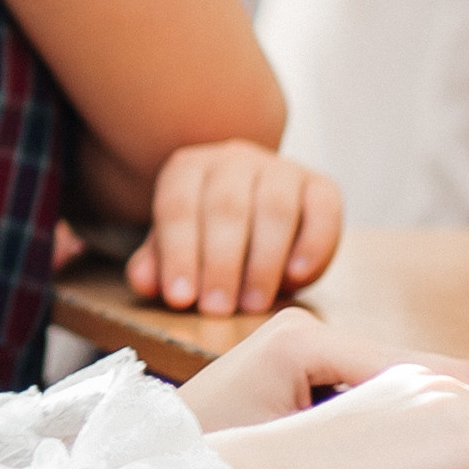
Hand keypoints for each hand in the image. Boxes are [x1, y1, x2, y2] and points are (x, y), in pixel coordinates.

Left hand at [125, 142, 341, 315]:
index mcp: (190, 168)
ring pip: (275, 208)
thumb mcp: (175, 248)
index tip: (180, 298)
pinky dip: (313, 245)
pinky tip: (297, 277)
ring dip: (264, 261)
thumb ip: (157, 264)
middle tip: (218, 309)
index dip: (178, 254)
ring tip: (252, 304)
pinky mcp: (320, 186)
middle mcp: (234, 159)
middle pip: (227, 206)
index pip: (178, 206)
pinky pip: (323, 210)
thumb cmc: (206, 238)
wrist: (253, 215)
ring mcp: (280, 169)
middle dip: (222, 262)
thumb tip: (144, 282)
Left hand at [178, 307, 468, 434]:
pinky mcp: (285, 378)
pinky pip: (358, 391)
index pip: (401, 363)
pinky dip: (395, 411)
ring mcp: (293, 353)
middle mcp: (302, 335)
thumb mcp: (314, 467)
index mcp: (304, 340)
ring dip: (431, 400)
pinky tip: (427, 427)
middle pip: (399, 366)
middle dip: (456, 388)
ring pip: (382, 380)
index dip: (460, 383)